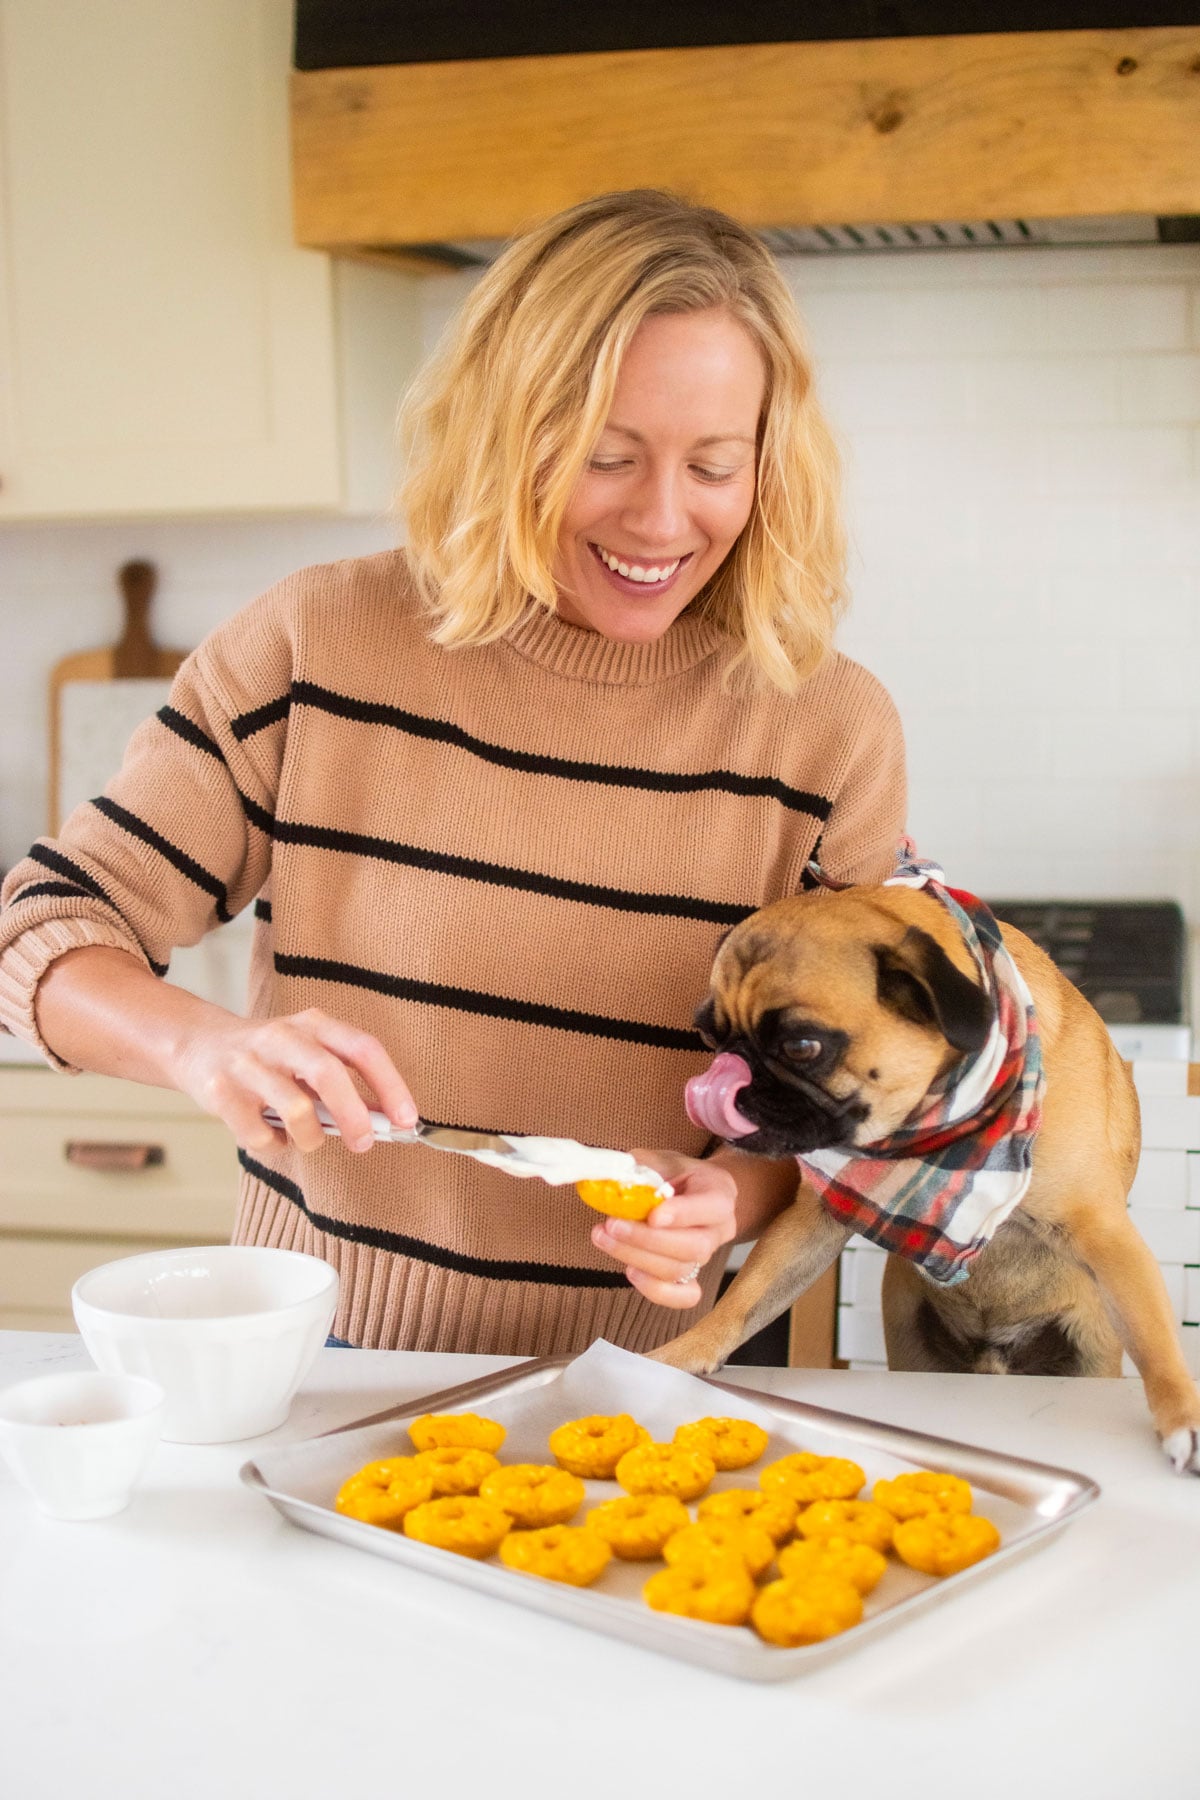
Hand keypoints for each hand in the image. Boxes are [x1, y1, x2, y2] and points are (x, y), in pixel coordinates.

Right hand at [172, 1006, 417, 1155]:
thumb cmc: (270, 1058)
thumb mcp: (309, 1053)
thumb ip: (344, 1081)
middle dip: (355, 1116)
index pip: (363, 1049)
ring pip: (297, 1111)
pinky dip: (274, 1146)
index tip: (407, 1119)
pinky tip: (271, 1134)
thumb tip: (387, 1120)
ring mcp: (249, 1064)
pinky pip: (261, 1135)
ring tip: (306, 1137)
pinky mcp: (221, 1092)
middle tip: (364, 1143)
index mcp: (314, 1024)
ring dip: (310, 1138)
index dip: (391, 1085)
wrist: (199, 1045)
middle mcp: (282, 1037)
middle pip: (329, 1074)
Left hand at [589, 1150, 737, 1308]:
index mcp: (719, 1193)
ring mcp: (707, 1257)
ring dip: (636, 1257)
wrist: (693, 1193)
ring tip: (604, 1238)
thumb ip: (642, 1167)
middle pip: (693, 1246)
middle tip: (612, 1225)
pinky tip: (630, 1270)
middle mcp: (719, 1230)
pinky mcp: (692, 1278)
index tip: (652, 1215)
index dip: (681, 1214)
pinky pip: (682, 1297)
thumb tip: (614, 1179)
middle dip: (647, 1239)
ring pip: (679, 1271)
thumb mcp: (663, 1160)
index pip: (710, 1207)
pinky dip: (655, 1290)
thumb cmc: (677, 1175)